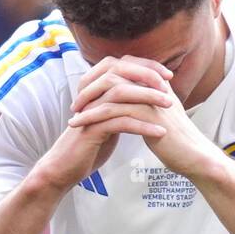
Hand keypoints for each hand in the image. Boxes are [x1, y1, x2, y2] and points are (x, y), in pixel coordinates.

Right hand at [32, 57, 171, 190]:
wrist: (65, 169)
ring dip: (148, 99)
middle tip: (169, 88)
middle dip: (148, 78)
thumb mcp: (108, 120)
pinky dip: (142, 126)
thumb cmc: (89, 146)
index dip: (146, 66)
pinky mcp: (91, 130)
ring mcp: (89, 111)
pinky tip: (159, 132)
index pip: (122, 65)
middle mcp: (90, 95)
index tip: (167, 76)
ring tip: (170, 107)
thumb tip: (144, 93)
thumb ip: (120, 105)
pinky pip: (120, 122)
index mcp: (94, 89)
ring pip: (121, 94)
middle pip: (120, 73)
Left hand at [68, 56, 214, 178]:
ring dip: (88, 106)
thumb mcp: (158, 116)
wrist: (193, 156)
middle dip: (89, 90)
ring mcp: (151, 99)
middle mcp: (152, 86)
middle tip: (74, 105)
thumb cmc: (175, 140)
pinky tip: (82, 127)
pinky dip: (94, 118)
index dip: (99, 79)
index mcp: (154, 83)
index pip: (121, 69)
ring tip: (73, 119)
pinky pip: (114, 112)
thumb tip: (128, 101)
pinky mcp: (149, 116)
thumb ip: (145, 103)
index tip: (83, 94)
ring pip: (111, 93)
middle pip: (113, 76)